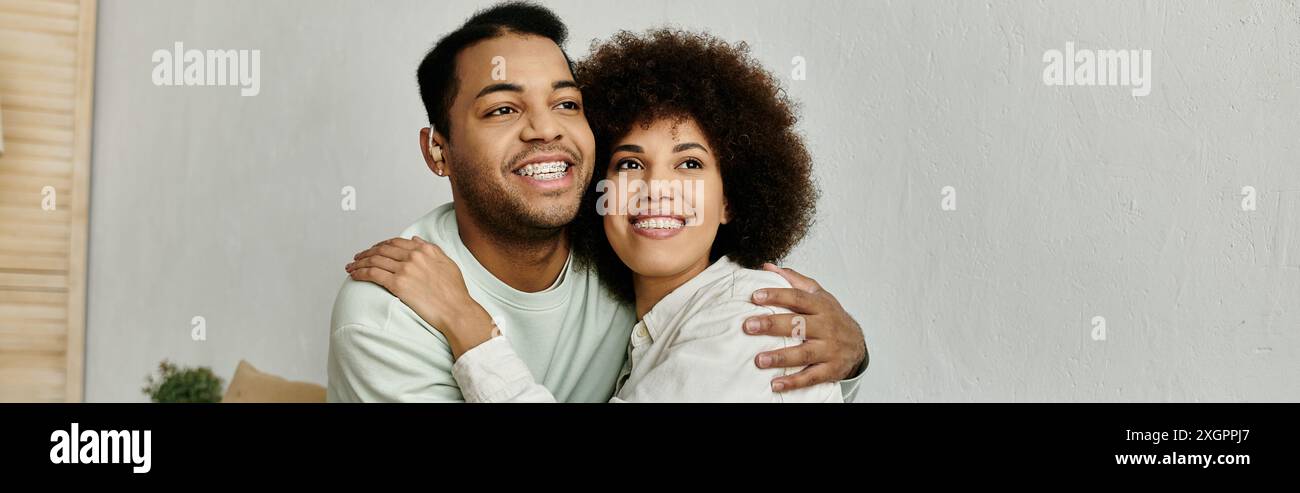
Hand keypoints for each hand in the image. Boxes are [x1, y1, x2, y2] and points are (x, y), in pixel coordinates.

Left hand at [345, 236, 494, 358]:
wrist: (456, 310)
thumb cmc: (455, 292)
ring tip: (351, 267)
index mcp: (425, 250)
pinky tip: (354, 275)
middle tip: (357, 258)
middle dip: (366, 253)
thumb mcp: (447, 263)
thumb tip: (415, 239)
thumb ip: (431, 249)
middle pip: (382, 250)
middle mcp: (414, 256)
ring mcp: (405, 270)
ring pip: (374, 260)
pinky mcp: (398, 285)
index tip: (373, 249)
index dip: (381, 245)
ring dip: (359, 262)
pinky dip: (360, 273)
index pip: (396, 242)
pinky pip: (373, 274)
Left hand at [743, 263, 867, 392]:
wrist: (858, 343)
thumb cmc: (831, 316)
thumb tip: (767, 266)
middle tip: (748, 326)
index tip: (755, 296)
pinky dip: (794, 382)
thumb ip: (794, 280)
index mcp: (821, 306)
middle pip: (798, 325)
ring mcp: (829, 349)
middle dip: (772, 325)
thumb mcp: (818, 294)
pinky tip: (775, 384)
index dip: (776, 295)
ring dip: (781, 357)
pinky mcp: (831, 370)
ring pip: (804, 353)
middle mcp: (826, 327)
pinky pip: (811, 377)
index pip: (797, 298)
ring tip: (759, 360)